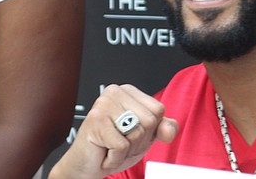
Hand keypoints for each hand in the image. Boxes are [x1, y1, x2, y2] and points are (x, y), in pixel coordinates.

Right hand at [49, 84, 177, 178]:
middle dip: (138, 142)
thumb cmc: (112, 147)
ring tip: (112, 146)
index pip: (158, 109)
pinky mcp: (96, 121)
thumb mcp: (145, 137)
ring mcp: (103, 104)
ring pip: (137, 132)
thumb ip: (162, 129)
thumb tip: (169, 128)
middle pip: (149, 121)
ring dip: (127, 150)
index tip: (131, 134)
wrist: (87, 164)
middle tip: (120, 143)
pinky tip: (105, 152)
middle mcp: (114, 92)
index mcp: (128, 92)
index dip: (150, 130)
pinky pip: (122, 146)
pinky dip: (116, 157)